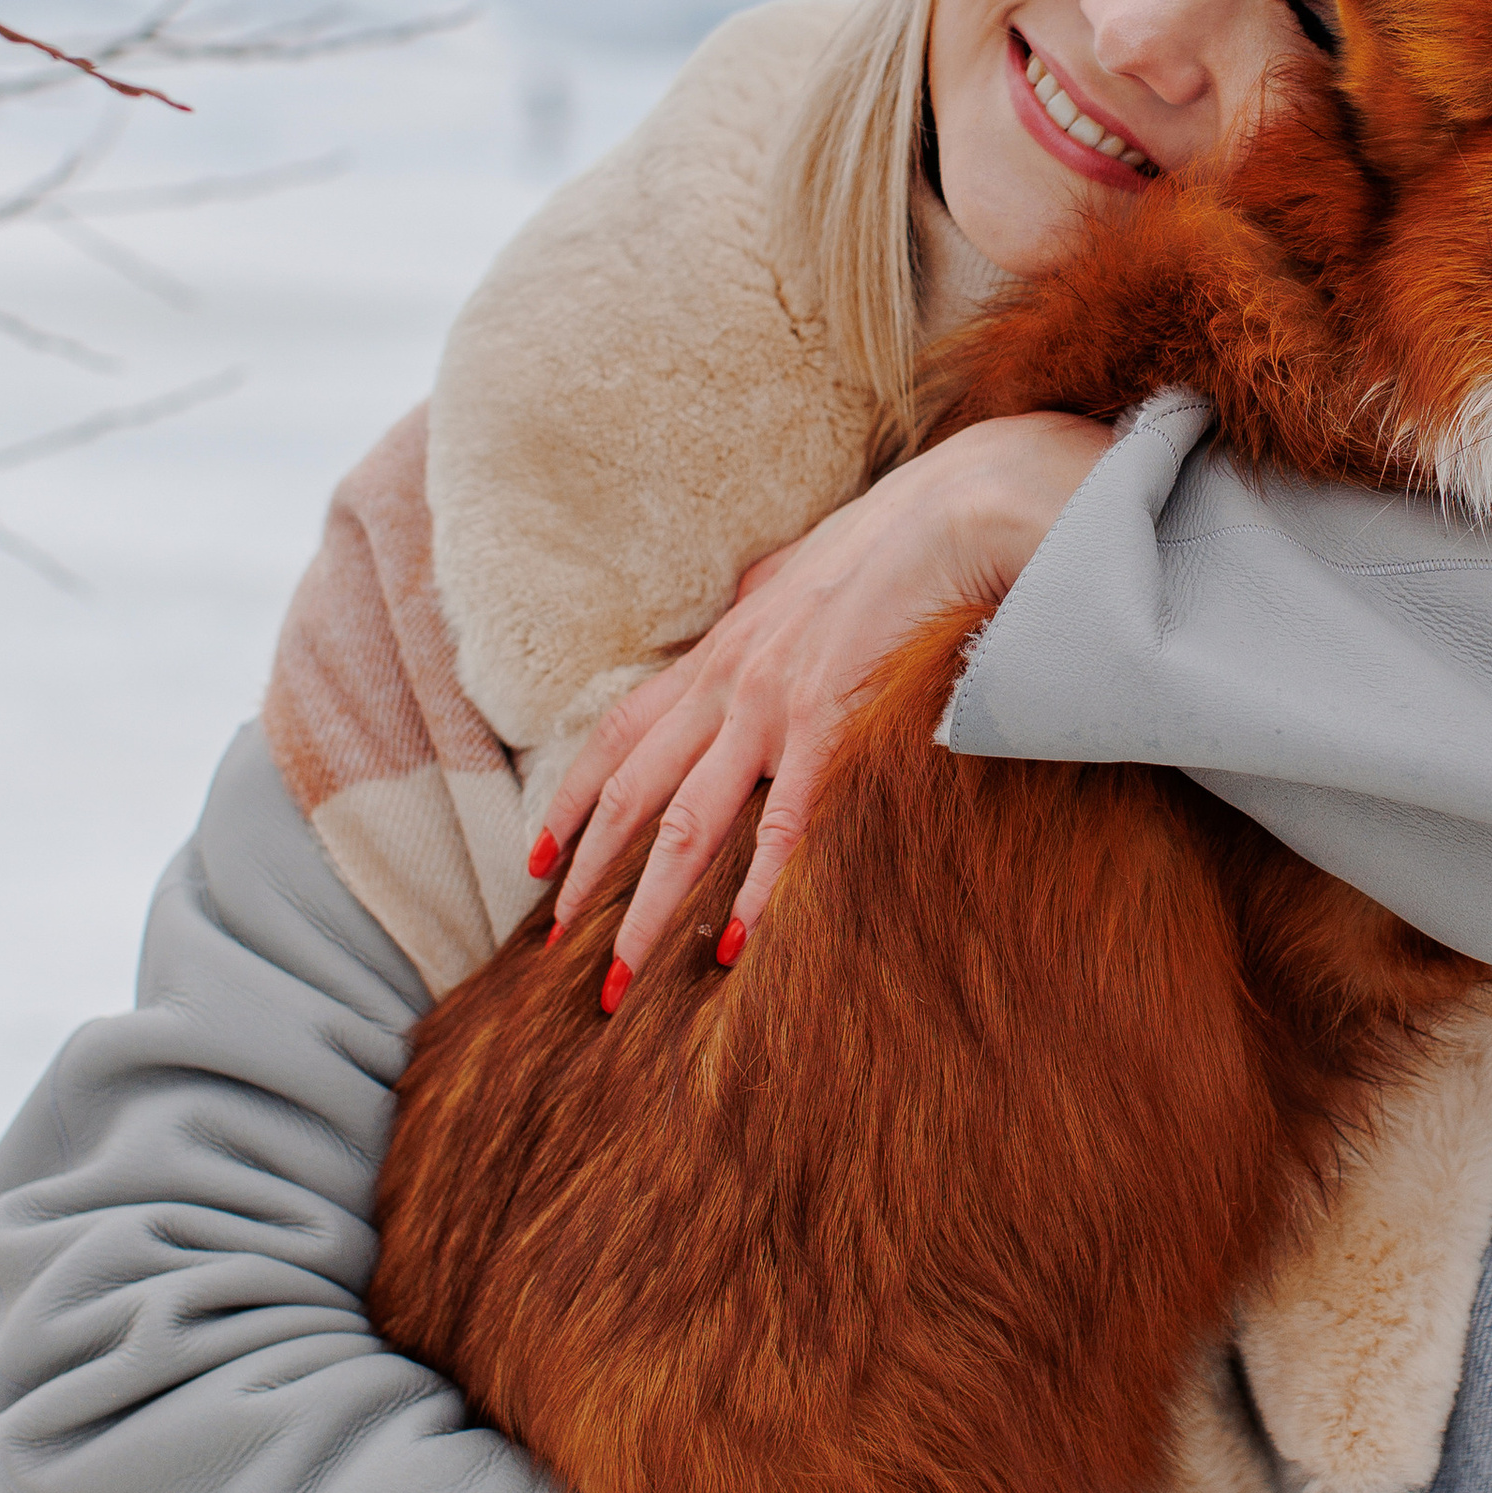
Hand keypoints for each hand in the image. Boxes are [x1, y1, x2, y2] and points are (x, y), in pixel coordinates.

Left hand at [538, 412, 1109, 984]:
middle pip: (633, 794)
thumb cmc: (892, 536)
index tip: (537, 855)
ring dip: (647, 908)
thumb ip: (762, 596)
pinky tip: (734, 946)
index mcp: (720, 652)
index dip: (570, 798)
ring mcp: (775, 711)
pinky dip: (756, 891)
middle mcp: (729, 686)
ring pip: (688, 826)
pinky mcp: (831, 728)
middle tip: (555, 942)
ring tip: (620, 979)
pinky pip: (783, 827)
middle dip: (587, 873)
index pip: (617, 735)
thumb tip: (744, 597)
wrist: (954, 514)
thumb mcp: (799, 567)